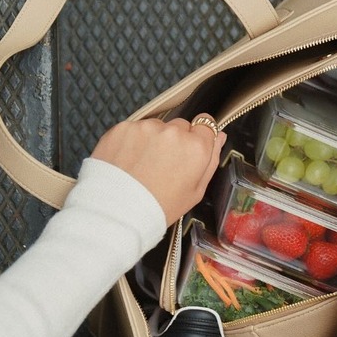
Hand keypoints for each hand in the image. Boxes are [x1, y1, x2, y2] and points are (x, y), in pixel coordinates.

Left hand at [90, 114, 225, 224]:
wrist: (117, 211)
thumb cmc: (158, 206)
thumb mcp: (195, 192)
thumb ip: (211, 160)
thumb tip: (219, 137)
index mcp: (196, 148)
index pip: (207, 125)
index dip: (199, 137)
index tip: (190, 147)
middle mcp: (173, 132)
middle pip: (181, 126)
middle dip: (175, 140)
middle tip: (164, 165)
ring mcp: (147, 128)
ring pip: (156, 127)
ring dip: (153, 140)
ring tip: (143, 166)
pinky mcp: (123, 128)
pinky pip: (134, 129)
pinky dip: (132, 142)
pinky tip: (129, 162)